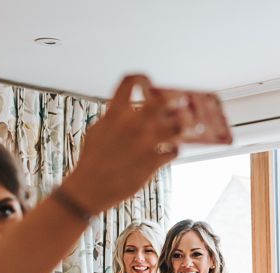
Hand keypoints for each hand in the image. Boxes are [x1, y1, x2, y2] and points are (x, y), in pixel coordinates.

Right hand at [61, 74, 182, 215]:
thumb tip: (128, 108)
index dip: (142, 78)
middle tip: (182, 102)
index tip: (149, 84)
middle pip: (162, 102)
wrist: (90, 187)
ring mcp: (144, 144)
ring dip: (184, 125)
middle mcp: (131, 125)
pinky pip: (174, 150)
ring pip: (176, 126)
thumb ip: (114, 116)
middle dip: (175, 100)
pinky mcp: (152, 163)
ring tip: (189, 127)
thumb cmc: (93, 159)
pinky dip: (176, 148)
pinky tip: (172, 149)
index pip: (129, 82)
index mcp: (114, 113)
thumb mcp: (97, 130)